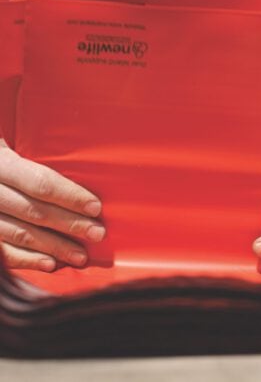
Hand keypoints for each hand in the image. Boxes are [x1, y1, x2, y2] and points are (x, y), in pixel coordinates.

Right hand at [0, 139, 104, 271]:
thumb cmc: (6, 160)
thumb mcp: (13, 148)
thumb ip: (40, 160)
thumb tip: (84, 174)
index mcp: (1, 162)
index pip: (40, 182)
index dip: (70, 196)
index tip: (96, 207)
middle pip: (34, 210)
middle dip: (70, 224)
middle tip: (98, 233)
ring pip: (20, 233)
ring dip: (54, 247)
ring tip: (81, 256)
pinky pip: (3, 252)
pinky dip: (27, 260)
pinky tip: (51, 264)